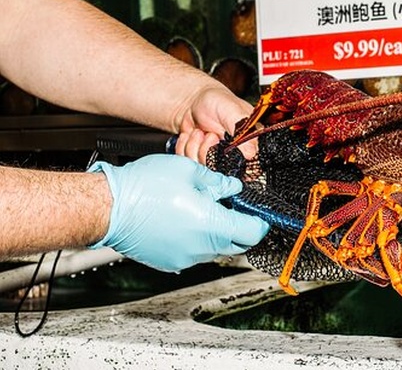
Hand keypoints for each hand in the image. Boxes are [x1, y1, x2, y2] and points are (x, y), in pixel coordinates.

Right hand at [88, 155, 268, 271]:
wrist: (108, 207)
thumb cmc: (144, 188)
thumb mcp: (191, 172)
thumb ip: (219, 183)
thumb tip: (233, 188)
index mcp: (212, 227)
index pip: (253, 233)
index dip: (261, 221)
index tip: (260, 212)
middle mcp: (200, 249)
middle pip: (236, 244)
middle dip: (241, 227)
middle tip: (234, 206)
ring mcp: (184, 258)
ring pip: (214, 248)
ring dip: (217, 231)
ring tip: (204, 207)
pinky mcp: (169, 261)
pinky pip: (193, 252)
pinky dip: (197, 238)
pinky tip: (186, 218)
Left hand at [174, 85, 254, 162]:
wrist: (194, 101)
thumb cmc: (218, 101)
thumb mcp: (232, 110)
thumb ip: (242, 130)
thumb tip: (251, 153)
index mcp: (249, 145)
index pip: (246, 168)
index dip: (229, 160)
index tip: (218, 143)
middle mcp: (233, 156)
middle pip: (218, 172)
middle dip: (206, 150)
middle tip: (209, 133)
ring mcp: (214, 160)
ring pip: (200, 169)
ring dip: (193, 146)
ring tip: (199, 132)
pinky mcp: (198, 160)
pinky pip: (187, 163)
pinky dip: (184, 148)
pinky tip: (191, 136)